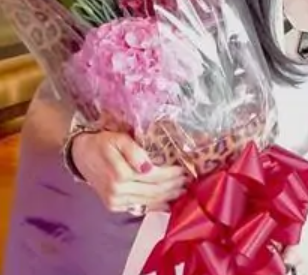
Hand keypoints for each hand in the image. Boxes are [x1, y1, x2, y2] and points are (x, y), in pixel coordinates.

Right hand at [71, 130, 186, 213]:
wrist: (81, 155)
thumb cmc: (102, 143)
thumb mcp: (118, 139)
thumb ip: (134, 152)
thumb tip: (149, 167)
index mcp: (120, 175)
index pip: (154, 176)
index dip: (170, 174)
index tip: (183, 169)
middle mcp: (118, 192)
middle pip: (154, 191)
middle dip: (172, 186)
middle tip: (187, 180)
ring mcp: (116, 201)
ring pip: (148, 201)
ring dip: (167, 196)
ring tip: (181, 189)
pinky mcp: (115, 206)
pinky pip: (139, 207)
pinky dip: (155, 205)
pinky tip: (166, 202)